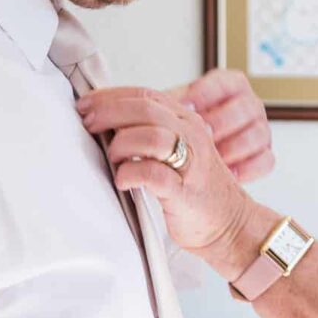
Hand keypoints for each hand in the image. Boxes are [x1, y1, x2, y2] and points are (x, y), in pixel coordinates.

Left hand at [77, 86, 251, 257]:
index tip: (87, 103)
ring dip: (120, 145)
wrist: (230, 222)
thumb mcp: (178, 148)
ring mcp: (190, 162)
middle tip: (88, 124)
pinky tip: (122, 180)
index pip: (146, 94)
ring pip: (150, 136)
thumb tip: (107, 120)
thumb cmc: (196, 188)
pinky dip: (130, 173)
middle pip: (145, 109)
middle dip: (109, 113)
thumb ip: (151, 130)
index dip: (111, 96)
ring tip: (112, 158)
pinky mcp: (184, 191)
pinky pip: (152, 174)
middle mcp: (191, 135)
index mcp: (186, 120)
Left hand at [168, 69, 274, 182]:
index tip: (187, 106)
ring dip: (233, 147)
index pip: (226, 82)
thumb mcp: (178, 113)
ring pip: (257, 134)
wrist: (201, 169)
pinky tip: (228, 173)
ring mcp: (260, 131)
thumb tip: (145, 102)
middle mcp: (250, 106)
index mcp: (232, 87)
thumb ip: (167, 104)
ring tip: (213, 157)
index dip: (206, 93)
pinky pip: (266, 160)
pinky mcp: (265, 155)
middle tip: (200, 134)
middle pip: (245, 108)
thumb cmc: (190, 135)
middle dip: (220, 122)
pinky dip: (247, 168)